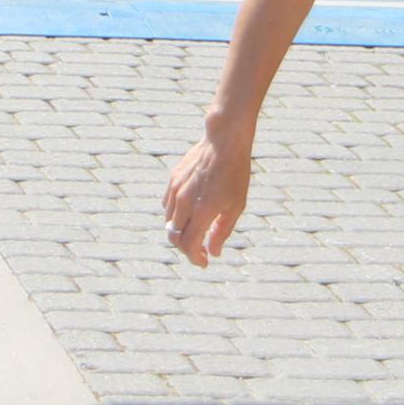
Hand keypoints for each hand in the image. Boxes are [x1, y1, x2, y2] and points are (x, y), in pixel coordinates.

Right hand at [162, 128, 250, 265]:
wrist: (224, 142)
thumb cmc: (235, 174)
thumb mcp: (236, 206)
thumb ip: (222, 231)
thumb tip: (213, 252)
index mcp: (201, 211)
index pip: (189, 245)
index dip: (195, 258)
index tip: (205, 262)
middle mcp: (184, 202)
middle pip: (174, 236)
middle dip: (186, 248)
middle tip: (200, 251)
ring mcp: (175, 190)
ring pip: (169, 221)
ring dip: (180, 232)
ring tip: (196, 231)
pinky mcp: (172, 180)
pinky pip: (167, 205)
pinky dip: (174, 215)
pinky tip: (189, 213)